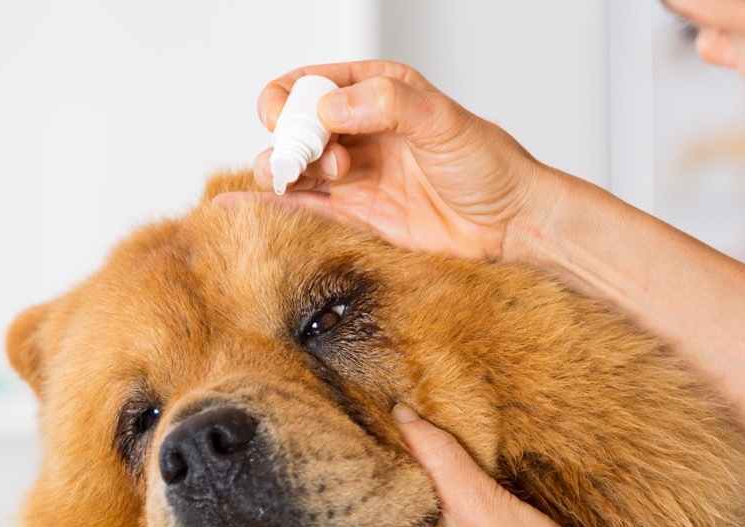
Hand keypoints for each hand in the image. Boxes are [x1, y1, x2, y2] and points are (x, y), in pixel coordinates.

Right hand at [244, 60, 562, 263]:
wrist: (510, 224)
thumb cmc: (489, 166)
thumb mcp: (443, 122)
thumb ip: (388, 105)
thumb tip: (329, 109)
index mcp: (378, 91)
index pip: (312, 85)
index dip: (292, 100)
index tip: (300, 124)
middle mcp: (360, 130)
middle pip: (294, 127)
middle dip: (290, 140)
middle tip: (317, 161)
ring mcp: (355, 174)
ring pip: (294, 167)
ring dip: (282, 172)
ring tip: (305, 182)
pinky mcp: (356, 216)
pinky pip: (304, 208)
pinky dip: (270, 208)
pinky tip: (234, 208)